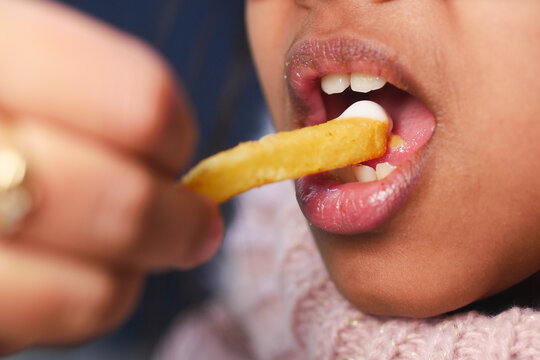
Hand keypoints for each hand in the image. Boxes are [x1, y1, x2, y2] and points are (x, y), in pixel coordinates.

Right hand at [0, 0, 221, 352]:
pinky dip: (82, 306)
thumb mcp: (13, 66)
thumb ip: (97, 108)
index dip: (174, 132)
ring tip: (115, 253)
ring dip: (129, 273)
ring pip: (98, 291)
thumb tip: (190, 186)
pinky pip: (55, 326)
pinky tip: (66, 278)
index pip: (139, 102)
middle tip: (191, 223)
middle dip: (177, 221)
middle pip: (124, 202)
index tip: (174, 150)